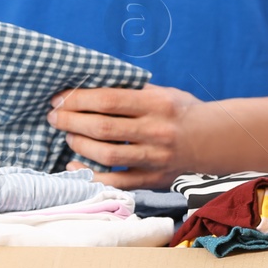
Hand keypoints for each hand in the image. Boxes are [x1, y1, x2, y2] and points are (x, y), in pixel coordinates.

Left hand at [48, 84, 205, 187]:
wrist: (213, 140)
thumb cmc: (180, 111)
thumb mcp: (162, 92)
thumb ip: (130, 91)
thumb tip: (87, 86)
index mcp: (157, 103)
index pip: (108, 100)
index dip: (77, 99)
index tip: (59, 98)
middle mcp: (156, 131)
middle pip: (102, 127)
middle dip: (70, 121)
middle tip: (54, 117)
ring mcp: (155, 157)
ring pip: (106, 154)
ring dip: (79, 144)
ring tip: (68, 135)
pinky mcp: (153, 179)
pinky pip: (116, 181)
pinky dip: (90, 175)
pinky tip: (74, 167)